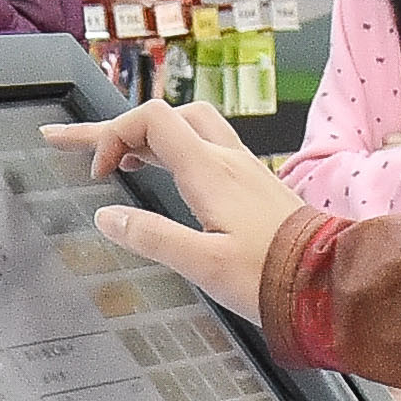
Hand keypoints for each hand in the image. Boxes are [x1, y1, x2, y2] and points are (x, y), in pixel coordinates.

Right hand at [44, 102, 306, 321]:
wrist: (328, 282)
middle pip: (164, 118)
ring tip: (116, 157)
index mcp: (210, 171)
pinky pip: (206, 146)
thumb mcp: (203, 264)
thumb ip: (151, 237)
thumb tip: (107, 216)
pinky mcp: (253, 183)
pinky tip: (165, 172)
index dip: (113, 136)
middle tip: (72, 143)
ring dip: (147, 136)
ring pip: (187, 128)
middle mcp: (227, 160)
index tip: (97, 175)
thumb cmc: (272, 278)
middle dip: (116, 129)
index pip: (152, 119)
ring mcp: (242, 168)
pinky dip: (174, 150)